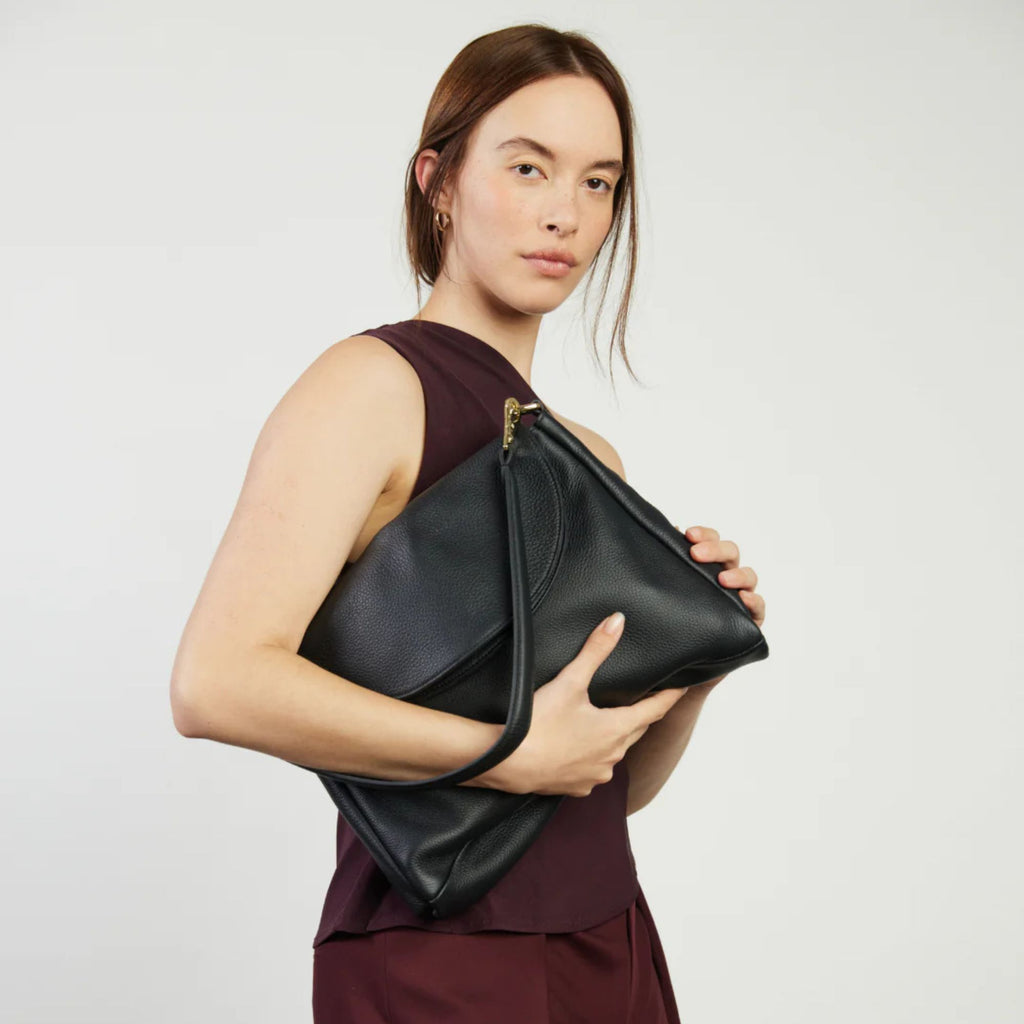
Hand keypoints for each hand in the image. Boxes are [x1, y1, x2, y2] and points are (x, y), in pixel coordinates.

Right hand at [489, 613, 689, 797]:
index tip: (681, 688)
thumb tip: (617, 622)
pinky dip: (593, 758)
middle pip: (636, 731)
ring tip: (609, 724)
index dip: (669, 696)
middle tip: (646, 700)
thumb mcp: (570, 681)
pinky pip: (594, 771)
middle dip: (641, 715)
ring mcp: (596, 775)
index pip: (655, 710)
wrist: (508, 762)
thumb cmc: (538, 724)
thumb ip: (596, 650)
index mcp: (617, 730)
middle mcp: (613, 756)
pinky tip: (582, 750)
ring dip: (615, 738)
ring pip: (615, 752)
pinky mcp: (578, 788)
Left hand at [673, 522, 765, 693]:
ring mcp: (737, 598)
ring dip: (737, 575)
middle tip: (697, 554)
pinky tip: (743, 599)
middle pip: (730, 552)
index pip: (709, 540)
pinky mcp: (747, 623)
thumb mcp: (662, 595)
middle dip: (716, 549)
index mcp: (704, 566)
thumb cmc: (670, 624)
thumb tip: (659, 538)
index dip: (703, 534)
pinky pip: (758, 608)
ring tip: (722, 579)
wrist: (678, 668)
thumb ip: (662, 568)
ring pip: (748, 576)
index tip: (687, 534)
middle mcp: (723, 578)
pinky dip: (754, 601)